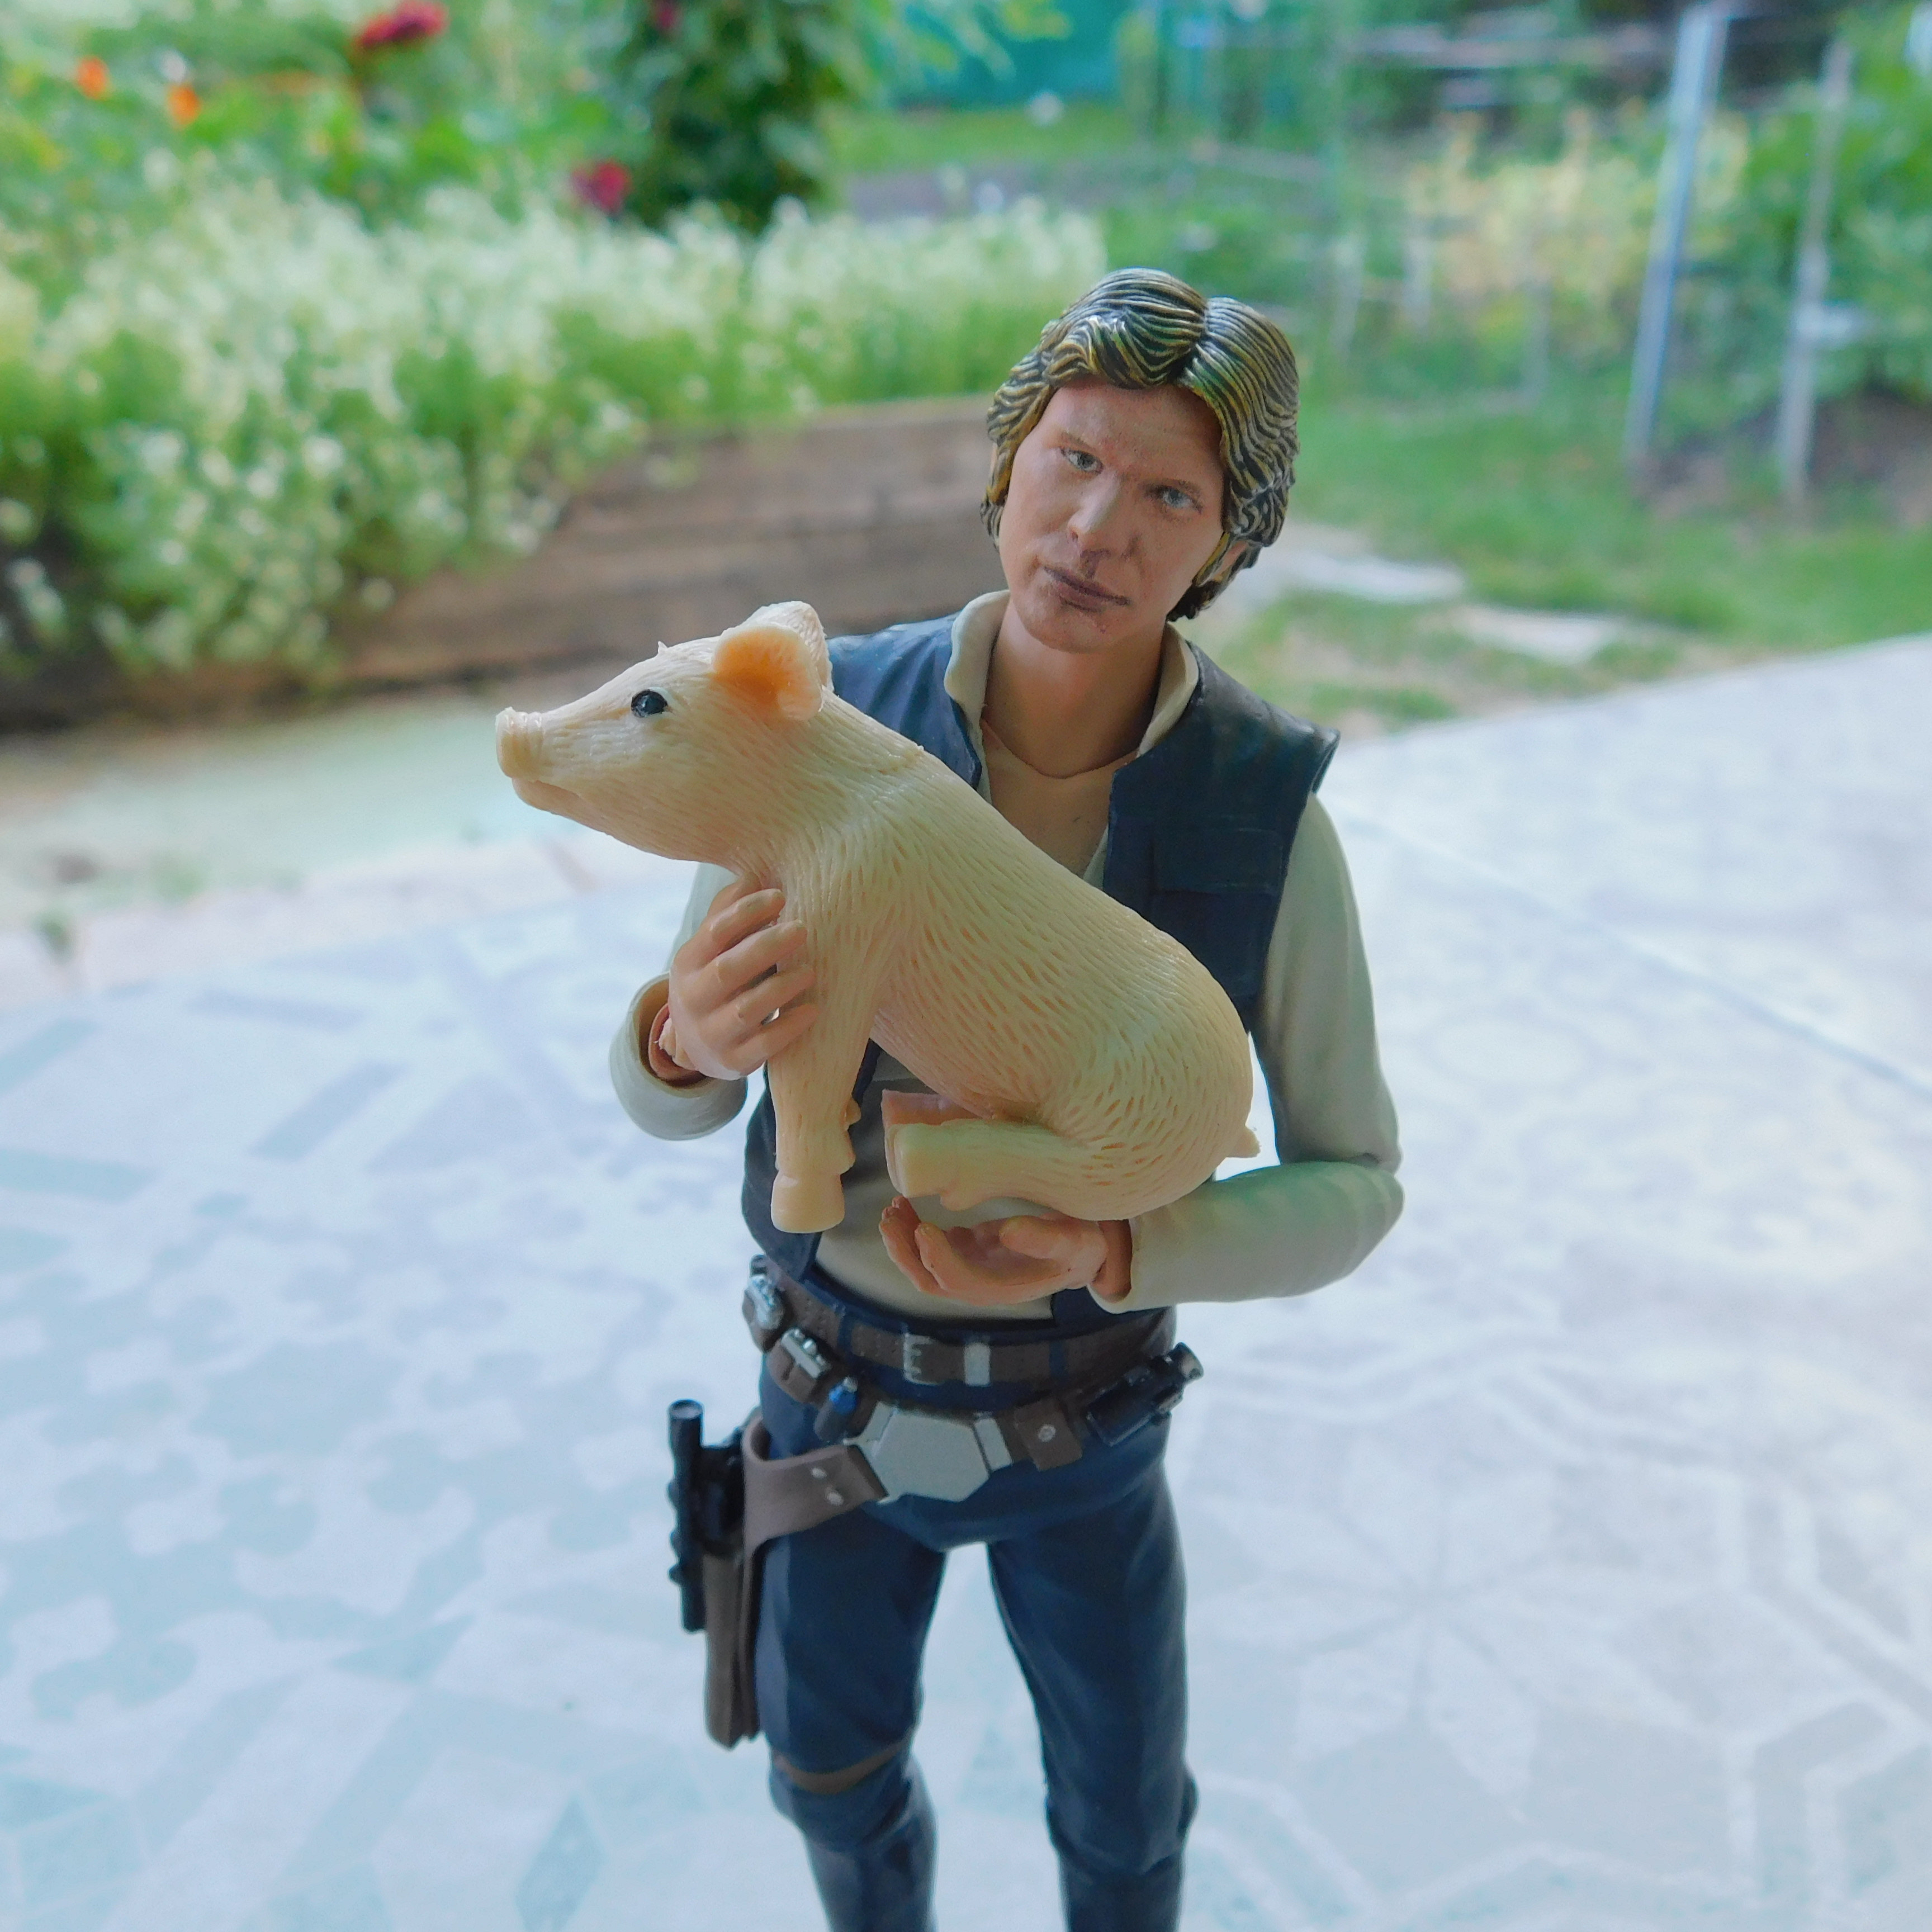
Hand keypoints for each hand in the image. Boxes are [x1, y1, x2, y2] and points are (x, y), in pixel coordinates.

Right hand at [655, 877, 816, 1081]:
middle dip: (766, 948)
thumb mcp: (712, 950)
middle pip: (728, 970)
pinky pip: (764, 1046)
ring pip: (747, 1011)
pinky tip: (814, 1010)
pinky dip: (790, 1027)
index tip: (780, 896)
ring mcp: (711, 1034)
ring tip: (811, 970)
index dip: (746, 913)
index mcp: (688, 962)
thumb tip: (753, 875)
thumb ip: (728, 914)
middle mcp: (692, 999)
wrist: (697, 1046)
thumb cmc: (717, 981)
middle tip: (803, 929)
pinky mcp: (733, 1062)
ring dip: (781, 989)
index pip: (714, 932)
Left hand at [880, 1195, 1132, 1306]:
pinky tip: (905, 1204)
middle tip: (891, 1216)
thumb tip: (1009, 1231)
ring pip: (924, 1266)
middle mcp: (982, 1284)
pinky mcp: (968, 1251)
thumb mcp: (1074, 1240)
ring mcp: (971, 1268)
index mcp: (1005, 1288)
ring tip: (893, 1208)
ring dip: (903, 1242)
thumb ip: (1045, 1238)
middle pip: (931, 1280)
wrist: (1085, 1249)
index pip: (960, 1282)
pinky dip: (913, 1230)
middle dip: (906, 1253)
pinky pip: (930, 1247)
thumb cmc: (1082, 1245)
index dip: (938, 1259)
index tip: (923, 1227)